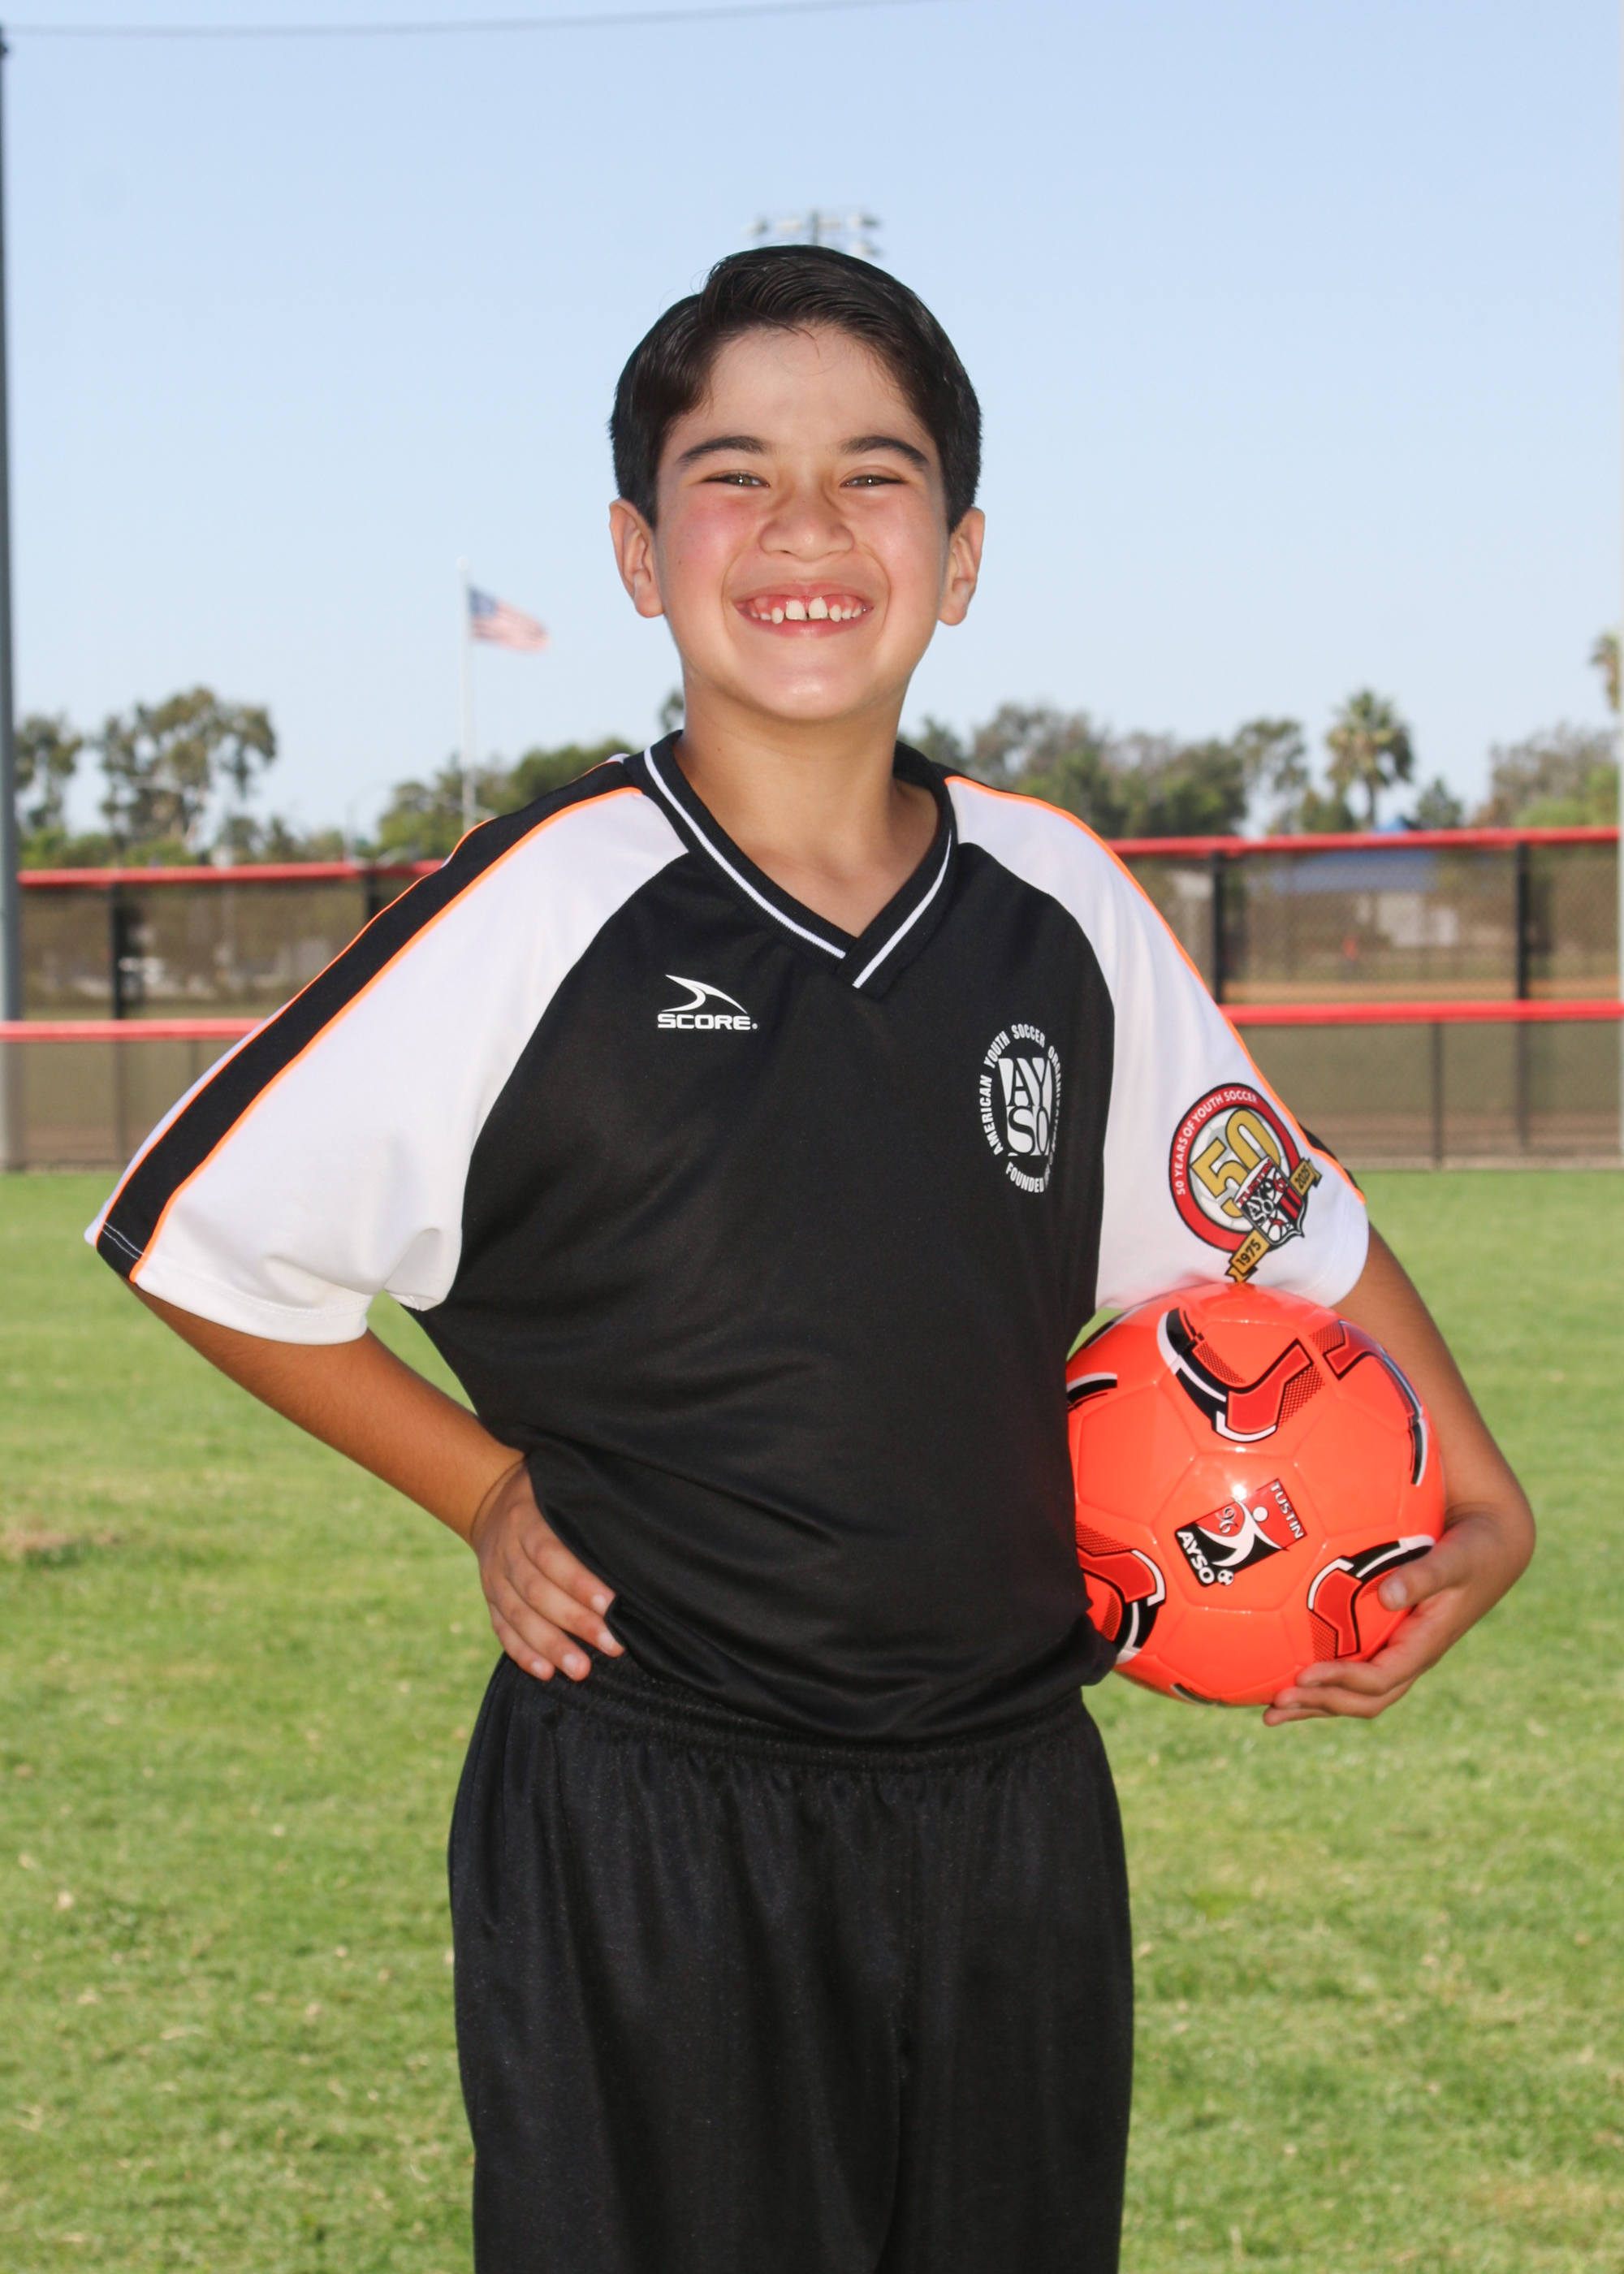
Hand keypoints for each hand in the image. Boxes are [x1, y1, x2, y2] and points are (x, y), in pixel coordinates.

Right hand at [468, 1462, 623, 1682]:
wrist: (490, 1500)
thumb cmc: (546, 1497)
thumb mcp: (559, 1490)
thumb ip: (584, 1513)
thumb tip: (631, 1543)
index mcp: (525, 1521)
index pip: (550, 1554)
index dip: (578, 1582)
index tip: (610, 1604)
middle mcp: (505, 1551)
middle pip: (537, 1592)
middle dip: (574, 1621)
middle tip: (611, 1644)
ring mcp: (493, 1578)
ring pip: (518, 1616)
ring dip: (550, 1646)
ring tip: (581, 1670)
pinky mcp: (490, 1599)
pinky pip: (502, 1630)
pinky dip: (522, 1653)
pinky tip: (546, 1672)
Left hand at [1262, 1504, 1531, 1724]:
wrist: (1493, 1546)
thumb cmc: (1474, 1549)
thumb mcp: (1455, 1559)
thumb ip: (1425, 1576)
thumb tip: (1387, 1595)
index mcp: (1425, 1645)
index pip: (1380, 1678)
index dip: (1341, 1681)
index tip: (1303, 1675)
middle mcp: (1411, 1657)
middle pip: (1363, 1700)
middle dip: (1320, 1704)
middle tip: (1274, 1705)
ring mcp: (1401, 1653)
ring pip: (1356, 1693)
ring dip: (1315, 1703)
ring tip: (1270, 1711)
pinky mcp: (1390, 1641)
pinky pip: (1353, 1669)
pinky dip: (1321, 1679)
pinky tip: (1285, 1673)